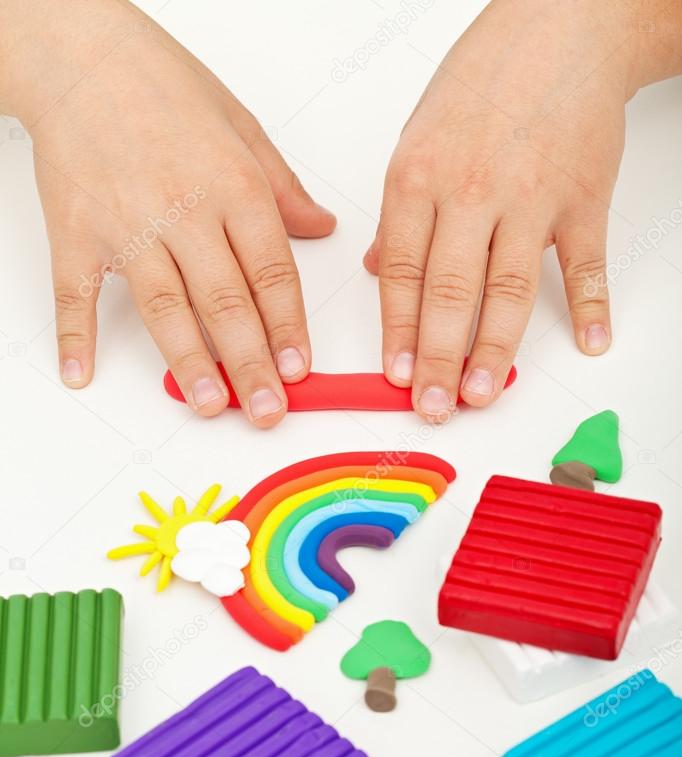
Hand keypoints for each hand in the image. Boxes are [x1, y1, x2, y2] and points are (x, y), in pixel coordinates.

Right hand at [0, 0, 334, 425]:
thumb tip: (321, 228)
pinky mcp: (76, 232)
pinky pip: (76, 291)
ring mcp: (127, 225)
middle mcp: (184, 210)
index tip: (299, 370)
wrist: (81, 55)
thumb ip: (281, 187)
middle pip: (226, 302)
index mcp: (233, 186)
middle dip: (251, 364)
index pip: (272, 272)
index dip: (288, 328)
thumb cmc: (162, 86)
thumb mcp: (241, 127)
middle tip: (268, 410)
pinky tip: (80, 371)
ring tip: (211, 405)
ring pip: (165, 307)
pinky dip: (73, 334)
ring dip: (190, 362)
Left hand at [365, 0, 681, 419]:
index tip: (392, 376)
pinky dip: (592, 304)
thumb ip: (399, 212)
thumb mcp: (418, 138)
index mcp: (419, 179)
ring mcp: (531, 198)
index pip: (399, 272)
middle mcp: (470, 192)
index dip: (395, 331)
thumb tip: (376, 271)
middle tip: (431, 406)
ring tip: (481, 394)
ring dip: (494, 349)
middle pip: (449, 292)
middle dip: (436, 358)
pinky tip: (589, 341)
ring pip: (509, 289)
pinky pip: (586, 262)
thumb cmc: (483, 84)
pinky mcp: (583, 199)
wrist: (562, 27)